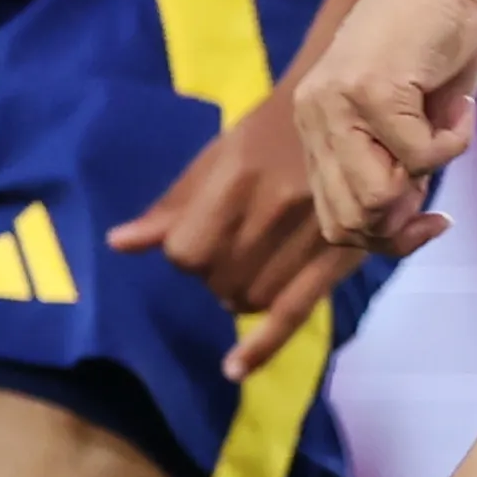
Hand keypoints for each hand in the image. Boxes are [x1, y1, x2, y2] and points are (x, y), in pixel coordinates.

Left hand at [116, 96, 347, 375]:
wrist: (358, 108)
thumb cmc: (279, 127)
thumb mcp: (222, 153)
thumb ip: (175, 202)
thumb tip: (118, 244)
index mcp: (236, 175)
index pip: (184, 251)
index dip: (188, 251)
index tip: (204, 235)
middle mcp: (269, 208)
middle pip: (216, 278)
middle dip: (216, 272)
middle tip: (237, 245)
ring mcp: (307, 234)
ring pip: (248, 299)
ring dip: (242, 292)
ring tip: (259, 264)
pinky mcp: (338, 257)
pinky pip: (292, 314)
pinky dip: (261, 347)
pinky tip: (235, 369)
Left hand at [274, 0, 476, 269]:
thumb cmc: (436, 37)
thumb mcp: (406, 115)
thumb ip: (394, 166)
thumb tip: (401, 222)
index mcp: (316, 122)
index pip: (335, 218)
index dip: (385, 237)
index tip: (430, 220)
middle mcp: (315, 114)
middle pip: (351, 220)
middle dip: (404, 224)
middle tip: (440, 195)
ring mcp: (338, 102)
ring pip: (378, 197)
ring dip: (427, 178)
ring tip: (448, 132)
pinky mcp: (372, 90)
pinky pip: (422, 156)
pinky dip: (456, 140)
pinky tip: (461, 104)